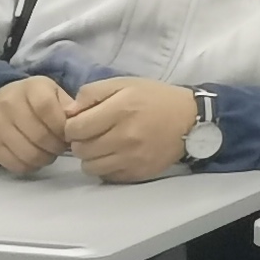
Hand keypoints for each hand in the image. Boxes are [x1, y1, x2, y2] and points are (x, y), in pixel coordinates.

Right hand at [0, 75, 74, 175]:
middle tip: (62, 146)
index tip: (69, 133)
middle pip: (40, 135)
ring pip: (29, 154)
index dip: (62, 126)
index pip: (47, 108)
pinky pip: (15, 164)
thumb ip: (68, 106)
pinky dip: (31, 165)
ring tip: (50, 152)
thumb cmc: (35, 99)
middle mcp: (8, 104)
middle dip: (58, 146)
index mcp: (30, 88)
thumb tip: (79, 121)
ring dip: (46, 158)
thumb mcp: (54, 92)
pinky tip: (36, 157)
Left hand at [63, 77, 197, 182]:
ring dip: (91, 158)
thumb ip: (92, 93)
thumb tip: (68, 113)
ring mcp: (133, 157)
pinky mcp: (139, 172)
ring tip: (103, 148)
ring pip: (90, 167)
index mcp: (120, 109)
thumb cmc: (155, 99)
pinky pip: (108, 176)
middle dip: (80, 143)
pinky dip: (107, 168)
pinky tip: (116, 156)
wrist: (191, 120)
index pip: (75, 129)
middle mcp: (125, 136)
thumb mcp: (124, 84)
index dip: (72, 127)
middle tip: (92, 136)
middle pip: (80, 150)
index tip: (82, 124)